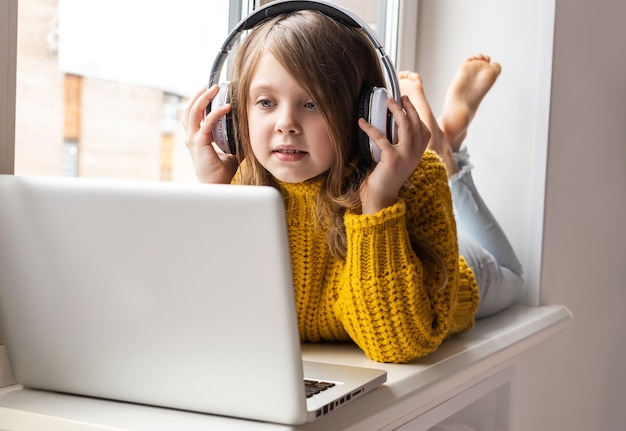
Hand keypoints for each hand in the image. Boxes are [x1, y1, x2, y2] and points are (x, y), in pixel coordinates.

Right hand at [183, 85, 238, 183]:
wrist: (216, 186)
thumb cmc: (221, 173)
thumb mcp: (231, 153)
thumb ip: (235, 142)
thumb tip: (247, 134)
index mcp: (197, 138)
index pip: (195, 115)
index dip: (201, 102)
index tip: (211, 92)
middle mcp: (192, 136)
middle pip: (190, 109)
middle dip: (201, 95)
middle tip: (213, 86)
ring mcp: (193, 139)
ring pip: (193, 111)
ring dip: (204, 98)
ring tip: (215, 89)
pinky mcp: (199, 142)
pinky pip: (207, 123)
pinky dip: (216, 113)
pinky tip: (227, 107)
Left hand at [358, 95, 429, 213]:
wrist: (381, 199)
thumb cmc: (384, 180)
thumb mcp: (396, 162)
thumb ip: (397, 148)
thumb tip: (387, 130)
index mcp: (417, 155)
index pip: (424, 130)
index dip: (416, 115)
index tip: (407, 104)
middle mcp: (415, 154)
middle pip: (416, 124)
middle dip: (408, 108)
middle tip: (398, 98)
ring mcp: (406, 156)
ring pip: (405, 126)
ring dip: (396, 111)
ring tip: (388, 102)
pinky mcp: (393, 158)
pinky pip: (381, 138)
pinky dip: (370, 128)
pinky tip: (361, 123)